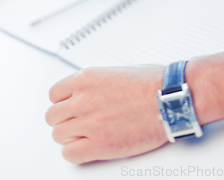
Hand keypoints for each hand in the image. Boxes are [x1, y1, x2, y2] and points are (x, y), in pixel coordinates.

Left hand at [45, 66, 167, 163]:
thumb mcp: (118, 70)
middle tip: (77, 122)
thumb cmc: (153, 83)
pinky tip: (88, 147)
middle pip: (53, 116)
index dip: (63, 101)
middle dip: (65, 119)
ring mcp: (90, 122)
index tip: (69, 106)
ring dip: (70, 136)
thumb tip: (91, 90)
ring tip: (86, 135)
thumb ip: (98, 82)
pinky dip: (76, 152)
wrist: (170, 99)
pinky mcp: (100, 145)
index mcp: (87, 78)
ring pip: (59, 135)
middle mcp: (84, 99)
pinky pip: (70, 154)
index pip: (55, 93)